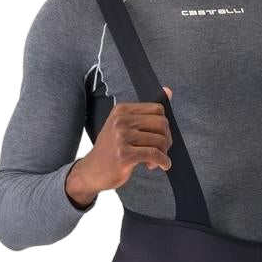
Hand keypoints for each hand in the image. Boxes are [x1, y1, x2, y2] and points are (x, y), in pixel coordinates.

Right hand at [66, 87, 173, 205]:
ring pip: (160, 140)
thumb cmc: (111, 150)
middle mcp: (121, 121)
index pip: (158, 109)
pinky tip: (162, 165)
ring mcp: (121, 137)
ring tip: (154, 161)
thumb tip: (169, 90)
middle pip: (161, 124)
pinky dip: (163, 161)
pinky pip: (154, 155)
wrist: (92, 171)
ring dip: (163, 153)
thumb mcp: (124, 126)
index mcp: (121, 110)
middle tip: (160, 151)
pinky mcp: (124, 154)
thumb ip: (145, 112)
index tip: (158, 137)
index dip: (163, 125)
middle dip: (166, 140)